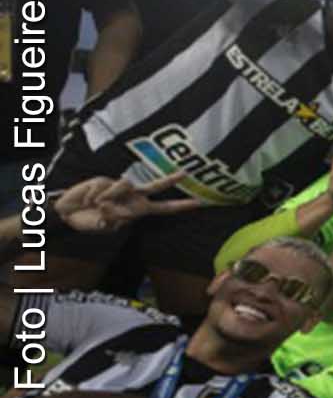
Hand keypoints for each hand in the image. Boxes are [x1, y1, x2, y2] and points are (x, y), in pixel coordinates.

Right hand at [50, 173, 206, 233]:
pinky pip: (105, 187)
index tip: (198, 203)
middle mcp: (132, 196)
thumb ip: (117, 218)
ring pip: (124, 185)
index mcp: (138, 210)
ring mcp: (119, 187)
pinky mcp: (104, 180)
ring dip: (109, 198)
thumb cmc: (91, 221)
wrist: (69, 214)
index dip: (180, 206)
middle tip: (185, 172)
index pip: (163, 208)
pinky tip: (88, 199)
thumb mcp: (107, 225)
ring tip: (97, 206)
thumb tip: (118, 205)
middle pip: (155, 185)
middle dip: (170, 179)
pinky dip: (96, 196)